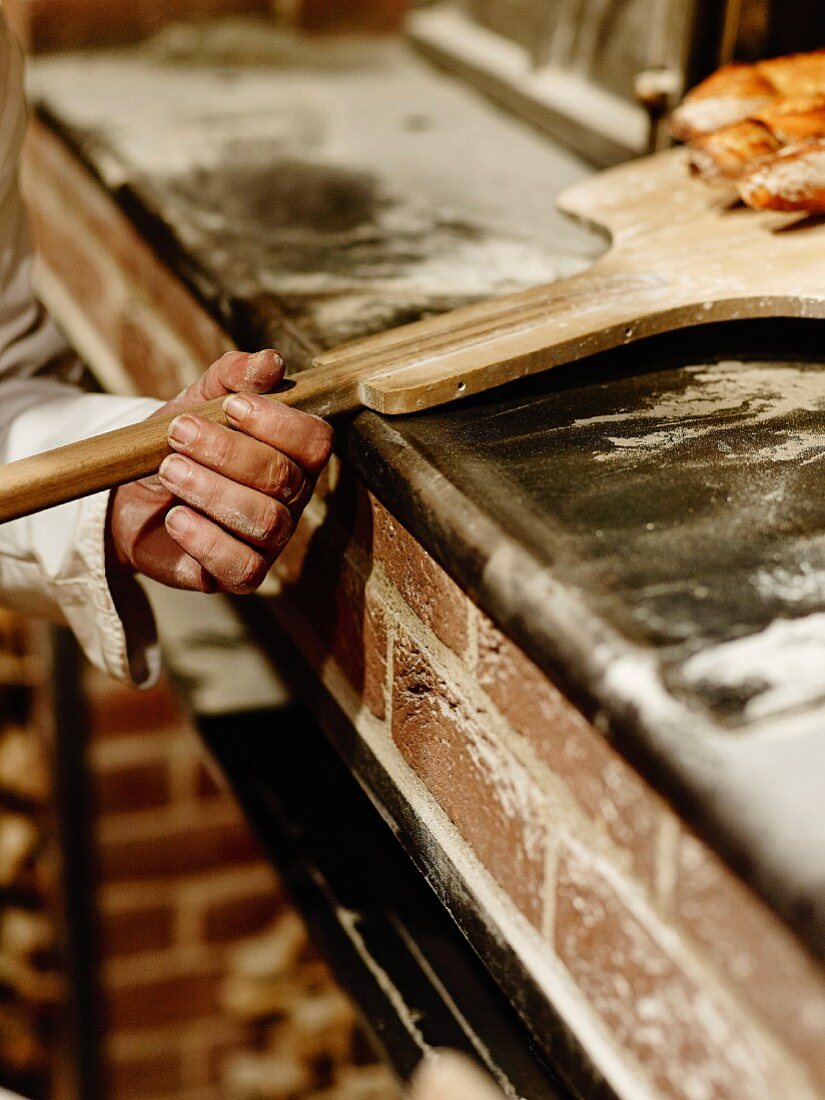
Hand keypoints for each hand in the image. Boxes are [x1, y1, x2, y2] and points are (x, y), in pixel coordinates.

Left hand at [107, 349, 332, 593]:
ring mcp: (270, 540)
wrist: (131, 493)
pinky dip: (206, 540)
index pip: (315, 441)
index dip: (279, 423)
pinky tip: (176, 517)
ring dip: (211, 491)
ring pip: (265, 521)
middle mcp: (291, 499)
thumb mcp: (196, 400)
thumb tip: (270, 362)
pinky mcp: (241, 573)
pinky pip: (242, 566)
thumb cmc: (176, 444)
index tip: (233, 406)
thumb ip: (231, 378)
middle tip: (177, 435)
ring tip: (168, 471)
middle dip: (226, 452)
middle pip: (283, 478)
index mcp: (292, 454)